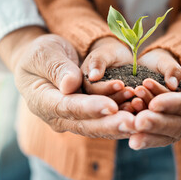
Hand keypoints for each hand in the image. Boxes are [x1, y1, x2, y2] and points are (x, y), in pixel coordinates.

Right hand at [0, 27, 135, 138]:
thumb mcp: (44, 54)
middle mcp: (57, 116)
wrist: (43, 61)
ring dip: (119, 123)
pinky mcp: (84, 116)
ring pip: (96, 126)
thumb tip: (71, 85)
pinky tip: (137, 114)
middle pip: (85, 124)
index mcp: (42, 101)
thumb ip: (57, 68)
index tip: (111, 107)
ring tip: (140, 118)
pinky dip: (119, 118)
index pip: (67, 107)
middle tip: (133, 123)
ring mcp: (71, 119)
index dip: (90, 108)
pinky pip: (102, 121)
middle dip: (110, 124)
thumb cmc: (40, 53)